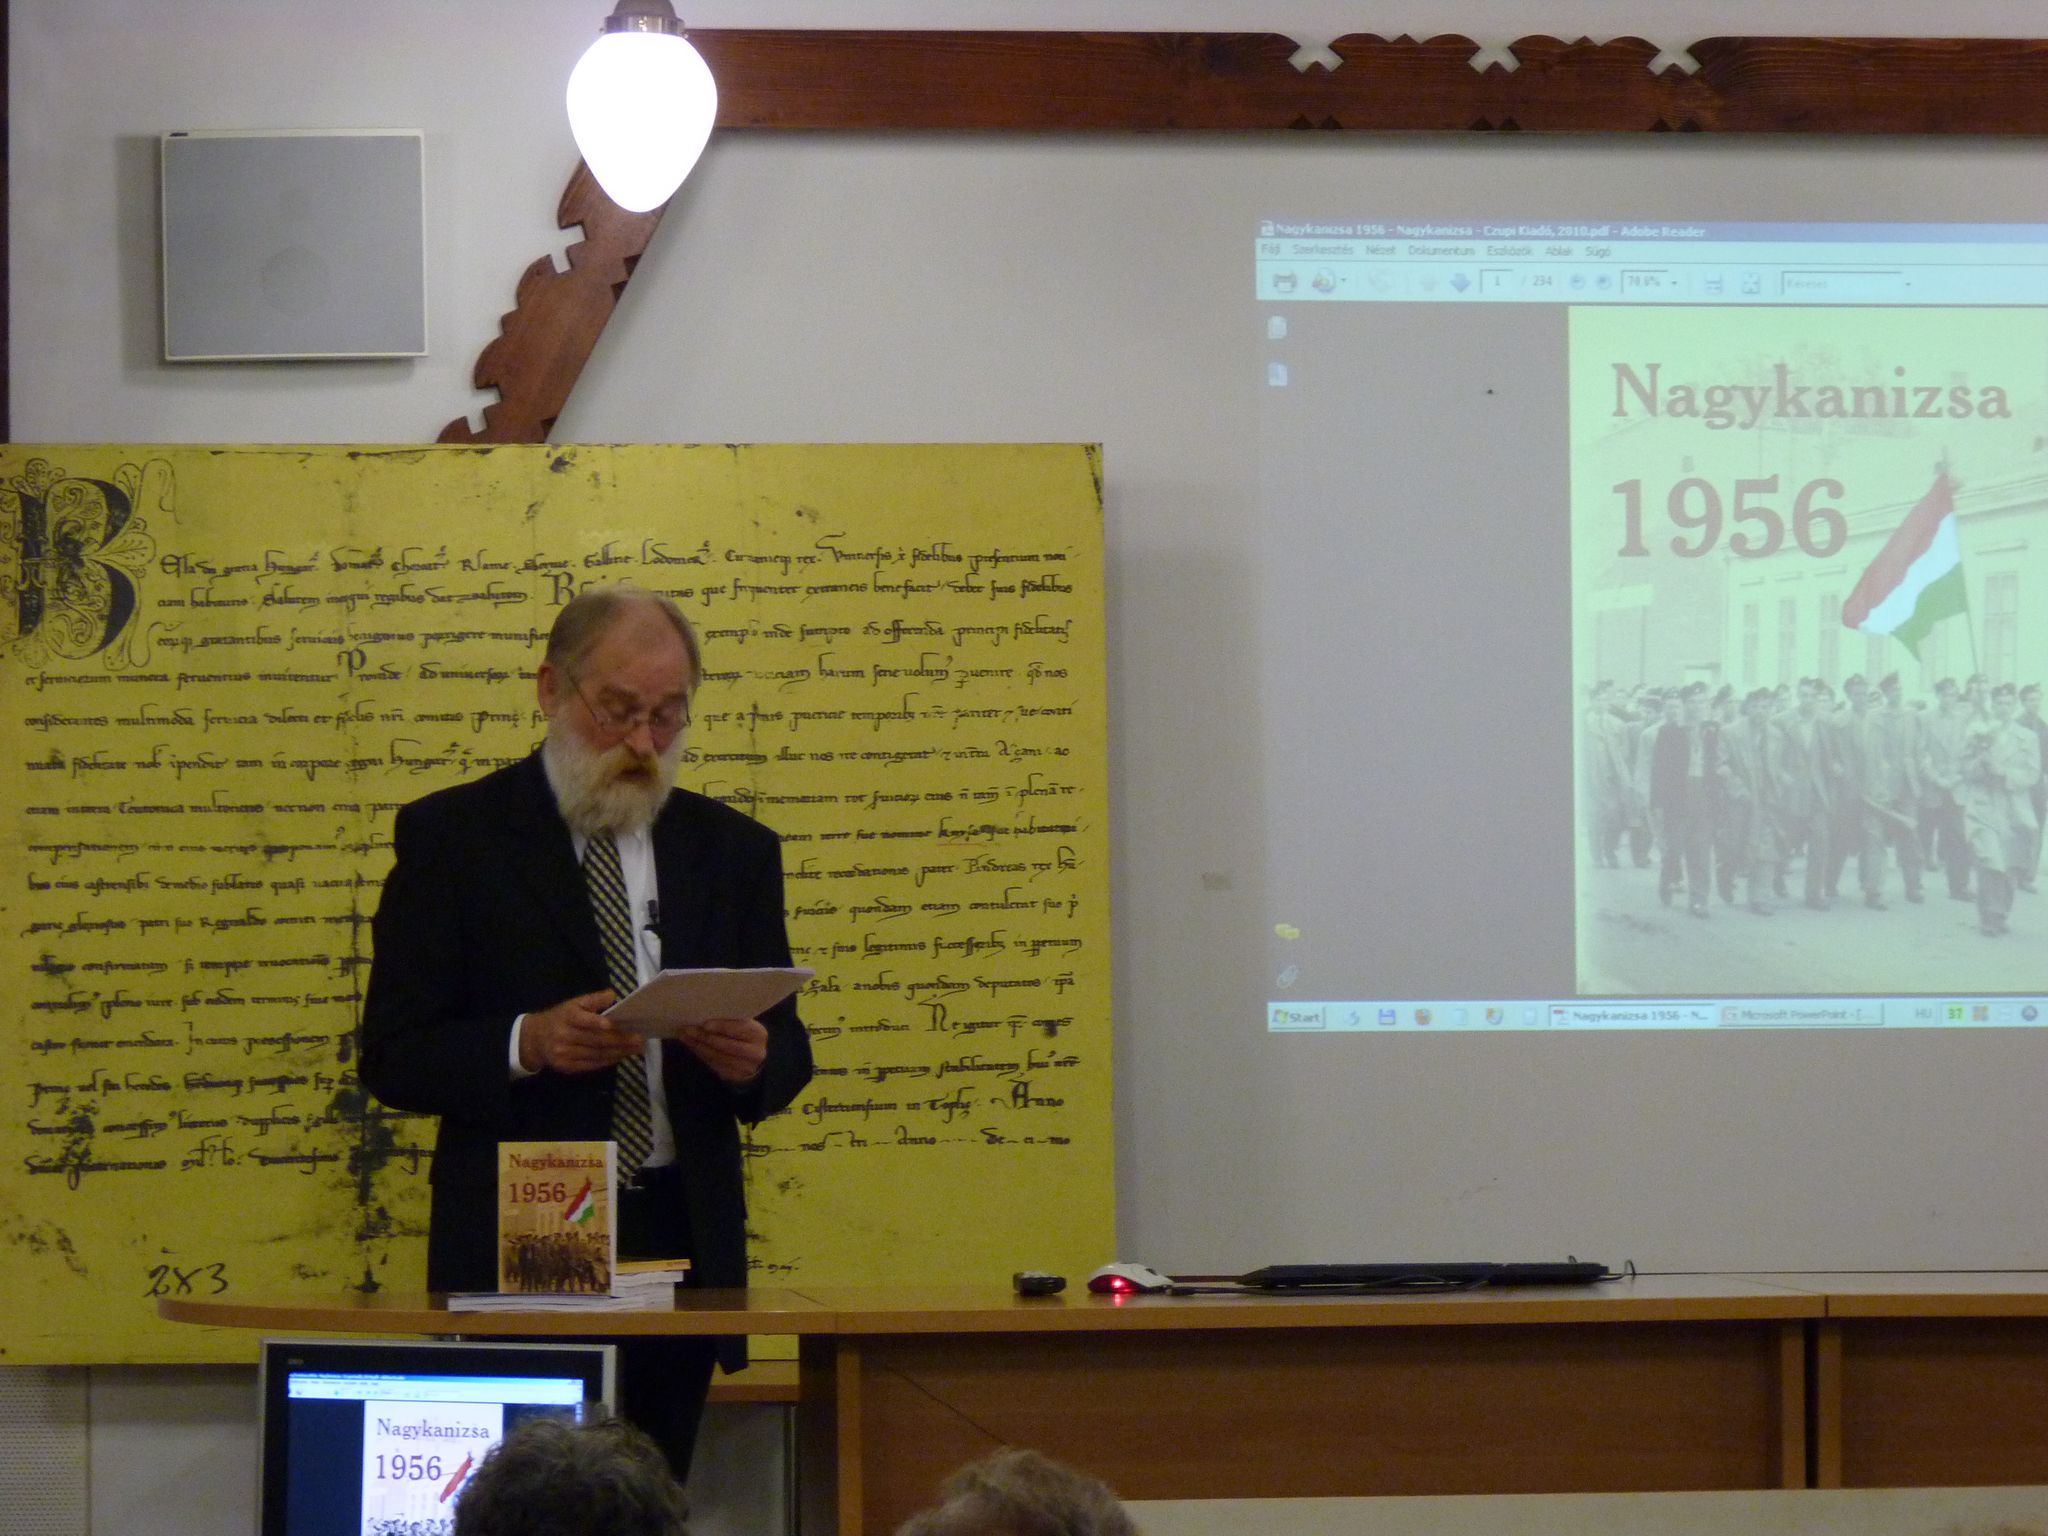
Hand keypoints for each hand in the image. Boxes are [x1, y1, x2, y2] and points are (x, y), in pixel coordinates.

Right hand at [519, 990, 639, 1074]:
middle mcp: (565, 1036)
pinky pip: (591, 1064)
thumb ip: (594, 999)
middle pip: (596, 1039)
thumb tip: (612, 995)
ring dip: (618, 1052)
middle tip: (639, 1039)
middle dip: (620, 1040)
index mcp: (568, 1017)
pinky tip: (620, 1056)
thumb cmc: (561, 1017)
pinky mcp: (566, 1066)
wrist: (535, 1039)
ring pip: (596, 1054)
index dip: (598, 1022)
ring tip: (635, 1049)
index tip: (613, 1024)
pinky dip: (607, 1061)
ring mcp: (564, 1053)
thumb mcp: (574, 1003)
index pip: (584, 1020)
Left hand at [676, 1016, 767, 1084]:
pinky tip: (692, 1046)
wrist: (754, 1059)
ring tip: (685, 1037)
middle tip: (687, 1029)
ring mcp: (745, 1067)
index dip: (721, 1026)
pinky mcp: (734, 1076)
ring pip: (717, 1056)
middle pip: (725, 1045)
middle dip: (704, 1037)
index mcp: (758, 1034)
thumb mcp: (744, 1025)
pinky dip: (701, 1054)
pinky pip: (714, 1064)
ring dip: (698, 1046)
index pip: (738, 1029)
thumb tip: (705, 1014)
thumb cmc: (744, 1035)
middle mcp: (755, 1052)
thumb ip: (731, 1021)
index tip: (704, 1024)